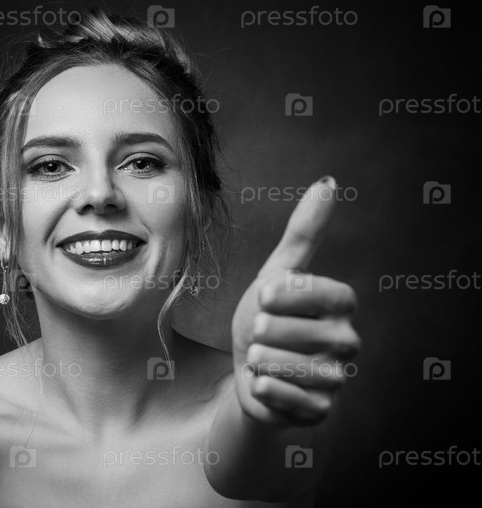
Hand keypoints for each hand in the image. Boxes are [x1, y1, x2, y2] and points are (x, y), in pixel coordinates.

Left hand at [231, 176, 359, 426]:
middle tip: (260, 332)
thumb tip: (328, 183)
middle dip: (268, 331)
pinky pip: (292, 400)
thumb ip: (304, 232)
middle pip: (307, 334)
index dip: (291, 295)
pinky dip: (267, 389)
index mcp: (342, 307)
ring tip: (259, 356)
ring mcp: (337, 380)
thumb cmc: (264, 315)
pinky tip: (260, 381)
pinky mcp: (320, 412)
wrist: (246, 367)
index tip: (264, 296)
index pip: (331, 295)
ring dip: (264, 359)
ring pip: (297, 367)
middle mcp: (348, 343)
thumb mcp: (277, 271)